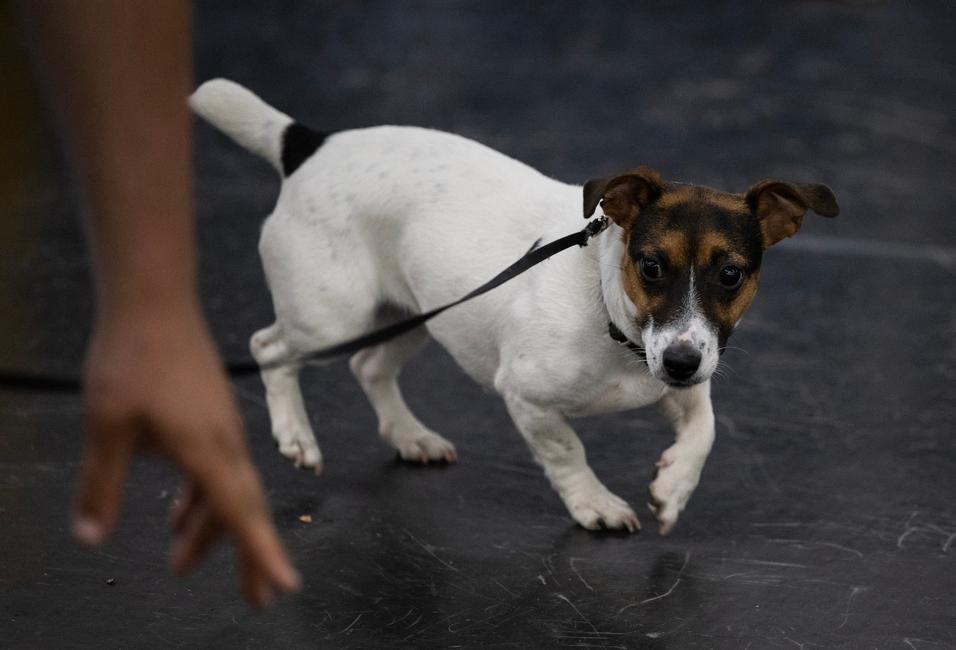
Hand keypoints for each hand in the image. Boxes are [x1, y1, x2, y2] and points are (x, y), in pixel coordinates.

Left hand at [73, 300, 299, 605]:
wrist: (154, 302)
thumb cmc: (133, 359)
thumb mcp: (107, 427)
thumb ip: (103, 485)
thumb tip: (92, 537)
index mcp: (206, 449)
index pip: (241, 512)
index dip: (262, 553)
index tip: (284, 586)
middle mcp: (224, 442)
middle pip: (242, 508)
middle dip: (248, 554)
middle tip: (256, 599)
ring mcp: (220, 427)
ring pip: (226, 489)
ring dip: (210, 527)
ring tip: (180, 560)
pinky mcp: (209, 415)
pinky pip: (214, 468)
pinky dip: (200, 496)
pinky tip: (177, 509)